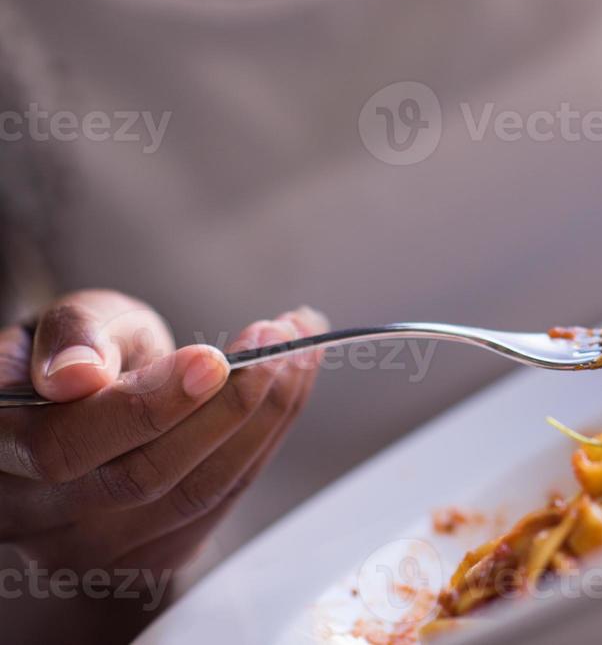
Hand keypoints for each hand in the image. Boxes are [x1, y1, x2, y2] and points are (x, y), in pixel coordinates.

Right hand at [0, 291, 325, 641]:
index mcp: (0, 450)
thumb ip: (73, 334)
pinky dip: (267, 436)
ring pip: (194, 492)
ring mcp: (93, 547)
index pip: (68, 447)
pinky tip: (290, 383)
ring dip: (264, 416)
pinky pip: (221, 499)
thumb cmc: (83, 352)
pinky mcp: (152, 553)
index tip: (212, 357)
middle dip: (226, 404)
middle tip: (276, 339)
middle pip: (142, 478)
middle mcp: (34, 517)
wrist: (95, 401)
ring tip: (297, 350)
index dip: (148, 405)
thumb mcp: (75, 321)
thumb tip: (76, 375)